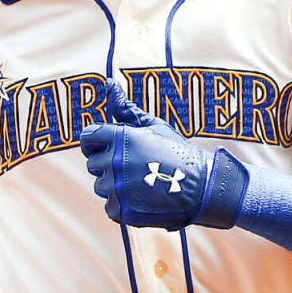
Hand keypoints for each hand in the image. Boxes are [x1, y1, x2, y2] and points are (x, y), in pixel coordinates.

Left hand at [79, 83, 219, 229]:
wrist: (204, 187)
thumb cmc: (179, 152)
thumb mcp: (154, 126)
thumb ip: (125, 108)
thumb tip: (108, 82)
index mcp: (119, 137)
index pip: (87, 137)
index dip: (98, 142)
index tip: (114, 147)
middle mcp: (114, 161)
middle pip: (93, 164)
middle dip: (111, 164)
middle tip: (140, 167)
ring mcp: (116, 188)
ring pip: (101, 186)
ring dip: (118, 185)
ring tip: (146, 183)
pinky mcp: (120, 210)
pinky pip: (110, 206)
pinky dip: (125, 204)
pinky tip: (146, 199)